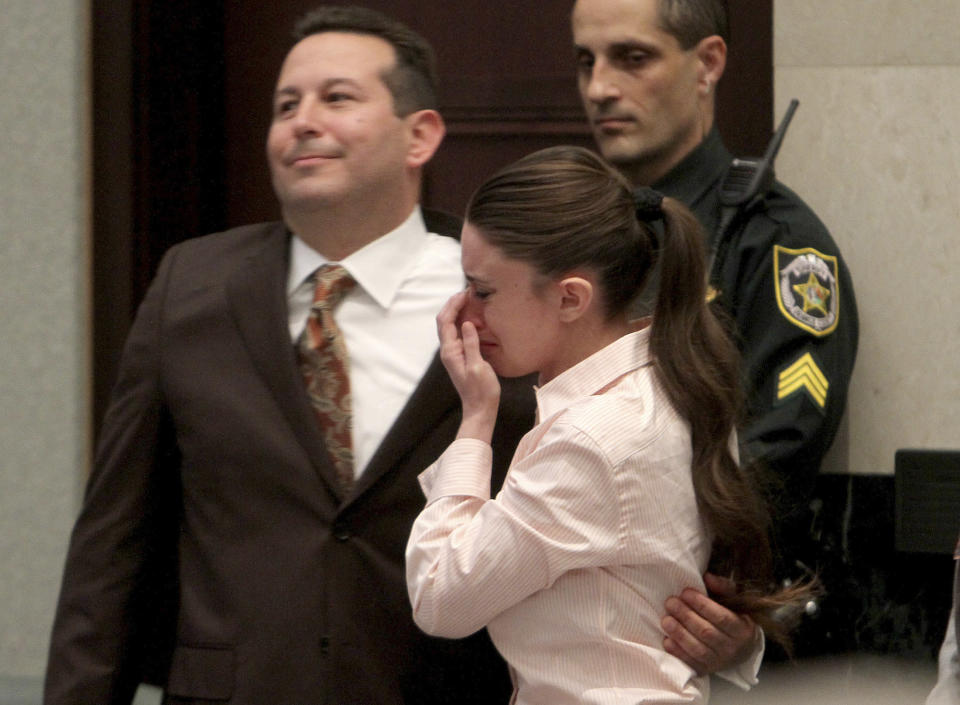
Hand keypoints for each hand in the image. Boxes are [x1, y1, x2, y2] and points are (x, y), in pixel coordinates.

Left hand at [437, 291, 499, 441]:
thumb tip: (467, 323)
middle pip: (444, 321)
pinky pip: (458, 334)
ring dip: (458, 311)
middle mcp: (448, 350)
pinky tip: (474, 318)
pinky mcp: (461, 356)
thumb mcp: (478, 366)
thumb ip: (471, 344)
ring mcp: (453, 353)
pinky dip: (463, 321)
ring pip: (450, 326)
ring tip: (471, 300)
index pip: (445, 321)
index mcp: (450, 351)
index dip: (453, 304)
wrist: (480, 410)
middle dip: (454, 304)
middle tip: (468, 292)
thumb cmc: (481, 391)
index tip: (466, 293)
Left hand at [661, 573, 756, 674]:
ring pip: (698, 649)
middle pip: (706, 632)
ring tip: (666, 619)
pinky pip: (691, 664)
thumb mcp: (735, 602)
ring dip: (679, 634)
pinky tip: (667, 640)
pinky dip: (677, 653)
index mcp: (742, 629)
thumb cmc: (734, 618)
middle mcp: (732, 648)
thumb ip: (723, 587)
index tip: (685, 592)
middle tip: (670, 602)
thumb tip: (707, 577)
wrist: (741, 649)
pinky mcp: (707, 670)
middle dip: (686, 616)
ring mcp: (719, 662)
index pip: (721, 617)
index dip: (701, 604)